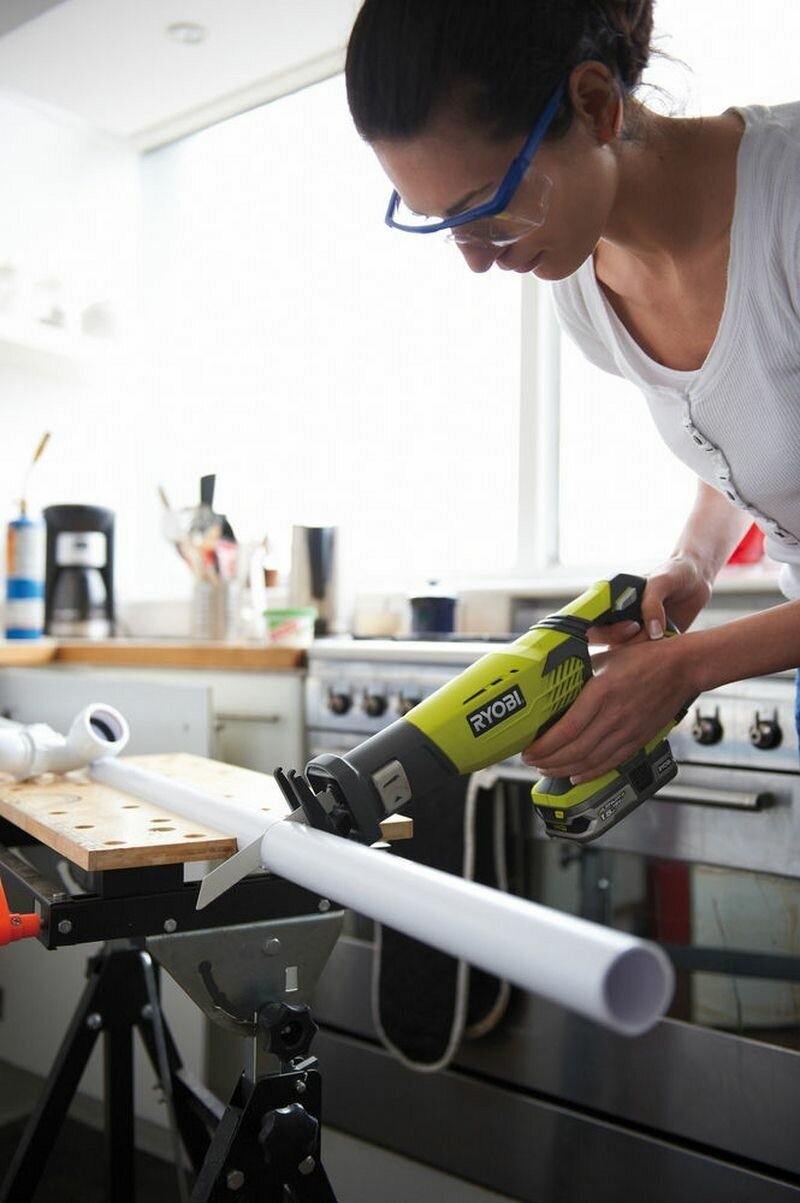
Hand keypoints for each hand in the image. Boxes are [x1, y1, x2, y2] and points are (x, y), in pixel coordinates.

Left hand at [521, 633, 693, 782]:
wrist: (681, 667)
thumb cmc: (644, 657)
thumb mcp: (604, 657)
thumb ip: (579, 672)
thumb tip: (554, 681)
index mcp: (602, 691)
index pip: (566, 729)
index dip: (543, 745)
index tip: (528, 747)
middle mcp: (614, 715)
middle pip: (574, 750)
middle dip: (547, 759)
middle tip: (530, 759)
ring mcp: (627, 731)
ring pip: (590, 761)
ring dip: (563, 769)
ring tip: (546, 768)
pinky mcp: (638, 740)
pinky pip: (610, 763)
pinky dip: (590, 773)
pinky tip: (576, 776)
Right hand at [585, 555, 712, 645]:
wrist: (697, 581)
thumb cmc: (675, 572)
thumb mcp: (662, 580)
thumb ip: (652, 603)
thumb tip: (652, 632)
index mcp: (609, 596)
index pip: (586, 616)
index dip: (592, 627)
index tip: (623, 626)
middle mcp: (614, 615)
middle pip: (598, 637)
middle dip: (617, 638)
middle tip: (638, 627)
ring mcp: (629, 631)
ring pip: (619, 651)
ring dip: (636, 649)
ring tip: (656, 635)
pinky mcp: (645, 642)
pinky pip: (640, 657)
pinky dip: (650, 656)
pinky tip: (663, 644)